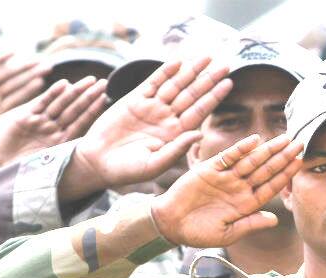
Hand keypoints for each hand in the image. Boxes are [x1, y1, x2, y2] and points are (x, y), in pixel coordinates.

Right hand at [0, 52, 50, 151]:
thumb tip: (0, 146)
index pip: (15, 99)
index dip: (28, 91)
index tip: (43, 84)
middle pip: (15, 83)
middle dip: (30, 75)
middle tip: (48, 66)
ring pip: (5, 73)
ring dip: (20, 66)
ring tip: (36, 59)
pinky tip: (12, 52)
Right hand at [0, 76, 106, 173]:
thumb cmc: (19, 171)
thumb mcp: (43, 169)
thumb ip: (58, 164)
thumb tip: (81, 170)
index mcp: (60, 142)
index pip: (81, 123)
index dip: (93, 110)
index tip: (107, 99)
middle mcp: (53, 130)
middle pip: (74, 110)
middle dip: (88, 97)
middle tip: (103, 83)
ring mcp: (40, 123)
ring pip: (60, 104)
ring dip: (74, 92)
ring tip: (89, 81)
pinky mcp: (25, 117)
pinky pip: (41, 103)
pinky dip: (51, 94)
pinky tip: (63, 85)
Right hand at [59, 57, 232, 200]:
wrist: (97, 163)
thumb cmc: (126, 170)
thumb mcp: (154, 165)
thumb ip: (177, 150)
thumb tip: (200, 134)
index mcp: (174, 134)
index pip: (199, 112)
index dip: (214, 97)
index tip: (228, 83)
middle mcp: (166, 118)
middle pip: (191, 95)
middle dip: (208, 79)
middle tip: (226, 65)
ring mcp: (151, 108)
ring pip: (175, 85)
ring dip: (190, 71)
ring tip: (206, 57)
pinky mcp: (134, 100)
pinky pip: (152, 82)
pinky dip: (164, 72)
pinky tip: (177, 62)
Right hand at [152, 134, 302, 246]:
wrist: (170, 224)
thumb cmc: (198, 233)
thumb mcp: (227, 234)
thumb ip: (250, 224)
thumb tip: (275, 220)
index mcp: (246, 204)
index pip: (270, 186)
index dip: (285, 175)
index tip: (300, 163)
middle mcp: (238, 188)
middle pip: (265, 170)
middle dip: (282, 157)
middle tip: (300, 143)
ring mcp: (225, 178)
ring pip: (250, 161)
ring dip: (267, 150)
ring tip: (284, 139)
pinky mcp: (210, 169)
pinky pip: (228, 157)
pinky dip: (240, 148)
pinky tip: (254, 141)